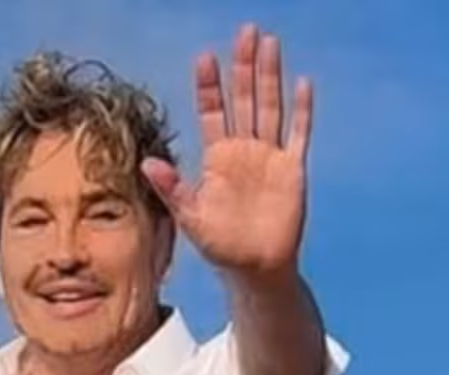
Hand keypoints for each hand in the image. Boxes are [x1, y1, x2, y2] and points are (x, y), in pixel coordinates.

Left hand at [142, 23, 310, 278]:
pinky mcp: (292, 169)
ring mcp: (269, 156)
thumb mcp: (189, 216)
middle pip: (243, 99)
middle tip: (245, 31)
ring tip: (269, 43)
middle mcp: (242, 150)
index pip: (212, 112)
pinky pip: (298, 134)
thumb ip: (172, 188)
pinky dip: (302, 111)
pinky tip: (302, 84)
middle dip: (243, 67)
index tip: (205, 58)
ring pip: (270, 107)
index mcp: (216, 158)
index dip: (209, 86)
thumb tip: (146, 163)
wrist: (254, 267)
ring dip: (270, 77)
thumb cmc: (219, 244)